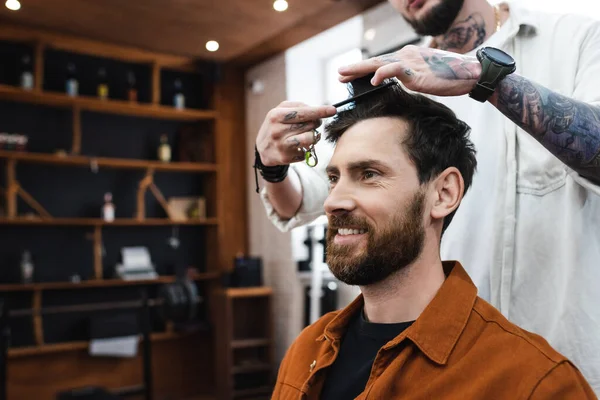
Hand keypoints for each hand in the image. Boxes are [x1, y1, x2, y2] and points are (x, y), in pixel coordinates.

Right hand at [256, 101, 335, 165]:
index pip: (303, 112)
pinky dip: (306, 148)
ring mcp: (282, 145)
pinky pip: (307, 151)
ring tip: (308, 134)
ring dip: (314, 136)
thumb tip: (319, 110)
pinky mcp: (286, 158)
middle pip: (309, 125)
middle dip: (315, 123)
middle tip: (312, 123)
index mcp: (276, 116)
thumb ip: (298, 106)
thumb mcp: (280, 110)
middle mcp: (277, 131)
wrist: (263, 148)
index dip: (320, 111)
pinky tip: (298, 146)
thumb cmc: (276, 125)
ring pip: (310, 139)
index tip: (333, 110)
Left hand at [338, 45, 481, 96]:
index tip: (348, 75)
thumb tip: (401, 84)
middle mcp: (406, 56)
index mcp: (407, 58)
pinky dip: (382, 74)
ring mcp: (410, 63)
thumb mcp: (425, 76)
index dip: (363, 69)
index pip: (380, 63)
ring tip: (344, 74)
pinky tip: (373, 80)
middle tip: (339, 73)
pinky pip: (395, 70)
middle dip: (355, 69)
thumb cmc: (450, 76)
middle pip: (375, 62)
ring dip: (360, 69)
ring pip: (379, 64)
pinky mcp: (416, 72)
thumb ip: (410, 77)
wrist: (469, 74)